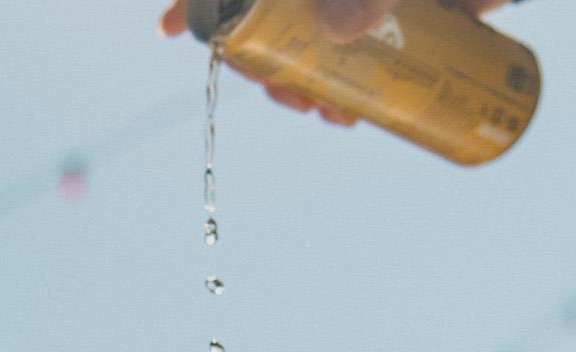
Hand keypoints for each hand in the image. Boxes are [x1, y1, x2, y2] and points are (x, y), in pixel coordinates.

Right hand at [160, 0, 510, 125]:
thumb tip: (340, 33)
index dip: (197, 2)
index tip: (170, 31)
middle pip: (271, 19)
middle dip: (269, 65)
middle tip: (293, 101)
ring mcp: (361, 1)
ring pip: (314, 44)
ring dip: (311, 86)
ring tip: (335, 116)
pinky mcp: (404, 15)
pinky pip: (361, 58)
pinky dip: (351, 90)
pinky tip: (354, 114)